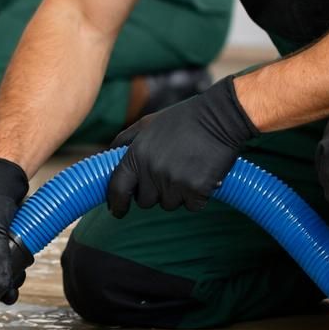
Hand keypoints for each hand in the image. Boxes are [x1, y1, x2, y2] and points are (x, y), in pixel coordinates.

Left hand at [106, 76, 256, 216]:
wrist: (219, 118)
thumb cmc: (183, 119)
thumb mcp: (146, 124)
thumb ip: (124, 141)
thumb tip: (109, 157)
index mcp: (136, 155)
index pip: (117, 188)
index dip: (116, 203)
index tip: (117, 210)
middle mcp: (152, 171)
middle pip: (144, 201)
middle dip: (153, 193)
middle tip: (168, 173)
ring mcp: (174, 183)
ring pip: (169, 205)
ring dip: (176, 194)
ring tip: (187, 169)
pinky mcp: (196, 191)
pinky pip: (191, 206)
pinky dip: (196, 197)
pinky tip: (201, 176)